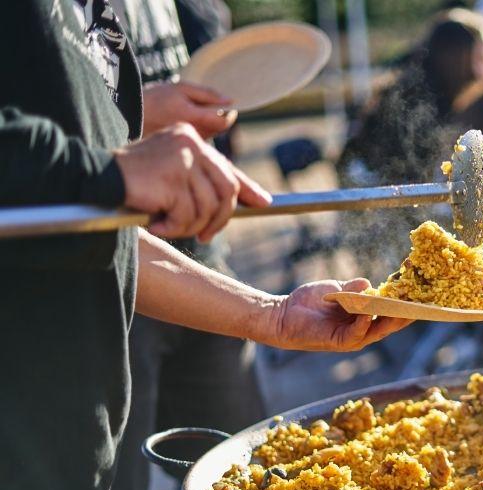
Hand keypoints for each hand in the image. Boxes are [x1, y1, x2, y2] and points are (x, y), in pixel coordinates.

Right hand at [114, 123, 270, 241]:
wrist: (95, 178)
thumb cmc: (136, 185)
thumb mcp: (174, 179)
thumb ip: (202, 184)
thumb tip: (241, 201)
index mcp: (191, 139)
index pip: (228, 168)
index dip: (249, 189)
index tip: (265, 203)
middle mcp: (190, 143)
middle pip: (227, 190)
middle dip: (220, 219)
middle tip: (206, 236)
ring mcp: (182, 159)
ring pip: (207, 206)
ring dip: (190, 225)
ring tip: (168, 224)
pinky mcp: (172, 177)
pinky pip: (187, 214)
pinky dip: (173, 227)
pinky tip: (155, 223)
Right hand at [142, 81, 236, 138]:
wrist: (129, 116)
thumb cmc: (155, 99)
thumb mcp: (181, 89)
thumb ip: (207, 94)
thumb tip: (230, 100)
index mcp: (194, 118)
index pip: (224, 122)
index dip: (229, 113)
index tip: (226, 105)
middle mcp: (194, 134)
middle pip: (218, 129)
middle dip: (219, 117)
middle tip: (209, 105)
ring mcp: (189, 142)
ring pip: (211, 134)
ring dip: (210, 123)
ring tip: (194, 110)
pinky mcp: (184, 146)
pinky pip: (201, 138)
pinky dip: (201, 128)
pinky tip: (187, 119)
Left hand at [263, 278, 412, 351]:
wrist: (284, 315)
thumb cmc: (311, 302)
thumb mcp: (337, 291)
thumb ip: (353, 289)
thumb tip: (369, 284)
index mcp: (364, 317)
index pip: (389, 312)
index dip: (404, 302)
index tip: (418, 290)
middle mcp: (362, 330)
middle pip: (389, 324)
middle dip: (405, 314)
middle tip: (420, 304)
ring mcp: (352, 338)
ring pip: (377, 331)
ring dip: (389, 321)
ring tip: (402, 310)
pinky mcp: (338, 342)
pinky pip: (355, 334)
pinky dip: (362, 324)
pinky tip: (368, 315)